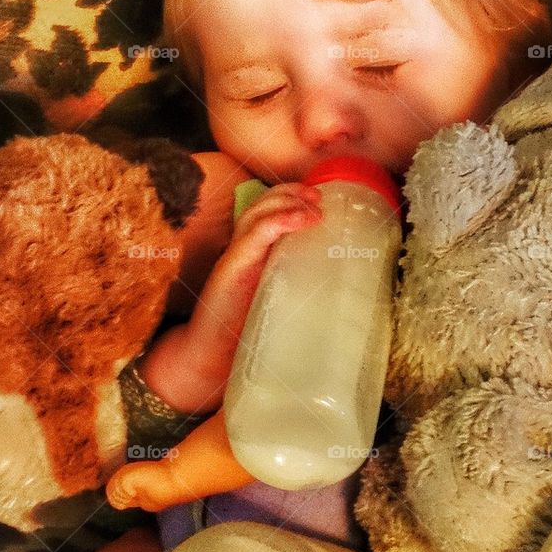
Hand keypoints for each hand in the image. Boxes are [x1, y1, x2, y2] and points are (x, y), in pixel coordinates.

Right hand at [139, 183, 323, 412]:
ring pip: (257, 213)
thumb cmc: (245, 335)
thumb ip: (299, 290)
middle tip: (318, 197)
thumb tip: (343, 293)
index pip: (267, 212)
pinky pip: (253, 236)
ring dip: (287, 203)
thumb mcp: (278, 304)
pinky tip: (300, 219)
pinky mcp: (231, 270)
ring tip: (313, 207)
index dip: (291, 198)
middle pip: (262, 205)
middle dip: (291, 193)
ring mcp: (235, 259)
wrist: (208, 358)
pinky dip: (278, 221)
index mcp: (252, 256)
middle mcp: (241, 251)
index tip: (319, 201)